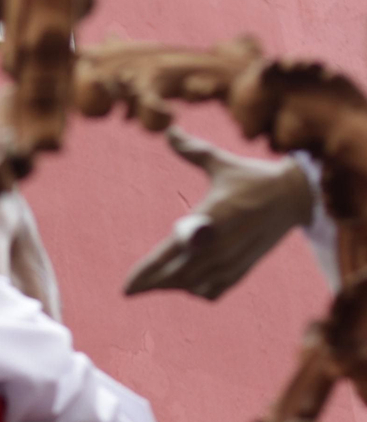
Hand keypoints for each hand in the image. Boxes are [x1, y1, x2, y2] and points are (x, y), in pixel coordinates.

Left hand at [124, 127, 315, 299]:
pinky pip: (214, 290)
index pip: (167, 254)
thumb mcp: (221, 163)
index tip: (125, 287)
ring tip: (155, 285)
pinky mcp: (244, 268)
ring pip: (193, 286)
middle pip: (175, 276)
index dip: (145, 273)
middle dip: (151, 284)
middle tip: (130, 290)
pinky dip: (199, 290)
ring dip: (173, 287)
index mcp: (208, 220)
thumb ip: (192, 150)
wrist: (296, 195)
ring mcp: (232, 260)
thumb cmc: (254, 177)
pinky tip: (189, 285)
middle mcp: (218, 246)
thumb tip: (169, 131)